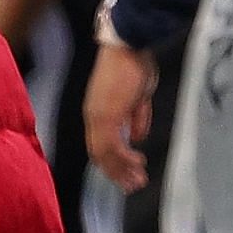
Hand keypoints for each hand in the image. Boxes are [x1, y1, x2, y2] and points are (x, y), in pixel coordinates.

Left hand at [84, 43, 159, 192]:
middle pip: (100, 154)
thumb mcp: (139, 97)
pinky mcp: (106, 115)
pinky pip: (111, 144)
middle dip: (117, 172)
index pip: (101, 145)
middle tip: (132, 186)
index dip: (114, 162)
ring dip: (121, 169)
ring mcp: (98, 117)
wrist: (128, 46)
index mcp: (99, 113)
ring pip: (104, 153)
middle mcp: (94, 117)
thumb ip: (137, 118)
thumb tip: (137, 138)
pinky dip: (123, 157)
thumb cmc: (134, 66)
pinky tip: (137, 163)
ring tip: (137, 181)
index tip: (128, 174)